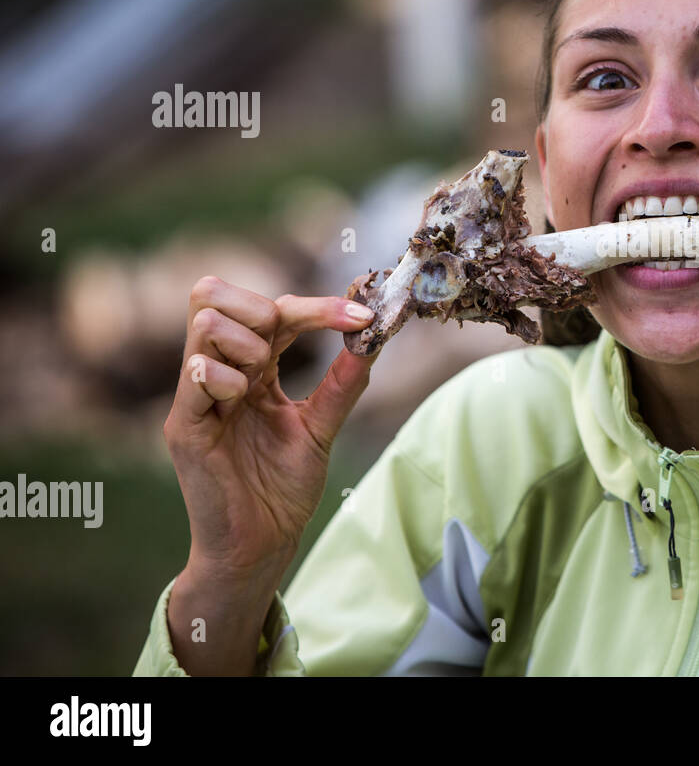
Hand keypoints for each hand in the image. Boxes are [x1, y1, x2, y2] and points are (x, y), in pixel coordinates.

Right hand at [163, 277, 377, 579]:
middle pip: (215, 294)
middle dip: (266, 305)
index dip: (318, 305)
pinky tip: (242, 398)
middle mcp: (219, 374)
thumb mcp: (320, 428)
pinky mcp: (184, 427)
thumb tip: (373, 336)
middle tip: (289, 340)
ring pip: (204, 323)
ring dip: (246, 340)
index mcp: (250, 370)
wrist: (261, 545)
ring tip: (260, 379)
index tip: (362, 315)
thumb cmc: (282, 489)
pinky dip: (225, 375)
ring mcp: (196, 398)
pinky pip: (195, 376)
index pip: (272, 309)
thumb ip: (343, 383)